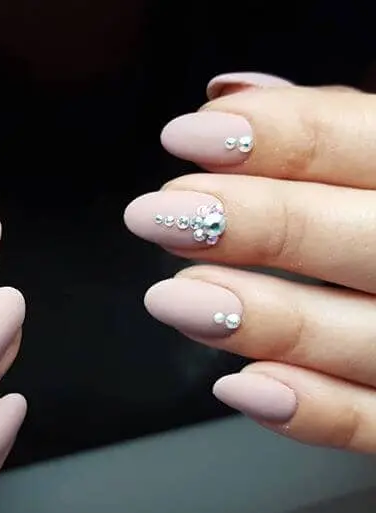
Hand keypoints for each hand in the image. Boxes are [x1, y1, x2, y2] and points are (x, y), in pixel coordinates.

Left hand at [125, 72, 375, 451]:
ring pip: (364, 337)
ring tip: (174, 298)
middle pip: (363, 238)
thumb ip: (327, 128)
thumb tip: (230, 95)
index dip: (280, 137)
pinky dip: (314, 412)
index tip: (188, 137)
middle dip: (258, 223)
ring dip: (264, 319)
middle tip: (160, 215)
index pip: (368, 140)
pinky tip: (244, 388)